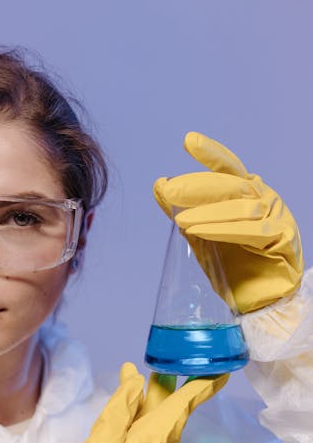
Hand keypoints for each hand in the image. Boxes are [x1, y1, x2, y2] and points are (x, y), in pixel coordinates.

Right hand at [62, 363, 227, 442]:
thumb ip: (118, 409)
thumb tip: (135, 379)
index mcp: (152, 439)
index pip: (182, 404)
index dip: (201, 385)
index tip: (220, 369)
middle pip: (174, 410)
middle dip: (173, 385)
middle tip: (170, 358)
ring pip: (165, 422)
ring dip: (160, 399)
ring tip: (145, 378)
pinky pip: (156, 434)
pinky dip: (149, 415)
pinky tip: (135, 409)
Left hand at [153, 132, 302, 313]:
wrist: (261, 301)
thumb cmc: (235, 265)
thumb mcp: (202, 235)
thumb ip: (184, 211)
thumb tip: (159, 185)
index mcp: (248, 193)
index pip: (229, 168)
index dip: (211, 154)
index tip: (189, 141)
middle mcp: (264, 200)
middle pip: (232, 185)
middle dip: (198, 186)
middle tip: (169, 190)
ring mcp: (277, 217)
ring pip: (241, 207)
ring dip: (207, 212)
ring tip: (180, 220)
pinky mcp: (282, 239)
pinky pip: (253, 230)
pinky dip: (224, 230)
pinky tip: (200, 231)